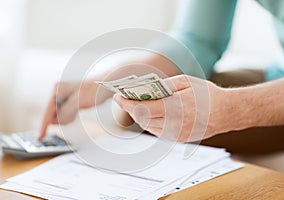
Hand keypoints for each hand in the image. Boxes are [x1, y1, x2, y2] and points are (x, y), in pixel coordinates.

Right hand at [39, 79, 110, 139]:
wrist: (105, 86)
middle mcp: (58, 93)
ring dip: (68, 117)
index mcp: (57, 90)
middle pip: (53, 114)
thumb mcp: (79, 102)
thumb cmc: (94, 90)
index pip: (48, 111)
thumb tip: (55, 121)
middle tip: (74, 113)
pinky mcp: (68, 102)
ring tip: (78, 108)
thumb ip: (65, 111)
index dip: (44, 125)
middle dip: (62, 118)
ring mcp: (63, 97)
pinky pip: (65, 114)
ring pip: (59, 116)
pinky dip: (70, 116)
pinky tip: (77, 110)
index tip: (40, 136)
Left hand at [114, 75, 230, 141]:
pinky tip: (152, 113)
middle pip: (142, 119)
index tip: (118, 97)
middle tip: (125, 99)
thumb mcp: (185, 82)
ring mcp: (176, 135)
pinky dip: (151, 122)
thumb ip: (163, 86)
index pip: (142, 109)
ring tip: (137, 105)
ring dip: (140, 116)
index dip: (127, 103)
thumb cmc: (207, 94)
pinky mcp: (179, 139)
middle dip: (131, 109)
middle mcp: (173, 125)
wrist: (227, 112)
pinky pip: (158, 131)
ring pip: (149, 126)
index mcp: (174, 108)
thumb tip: (145, 90)